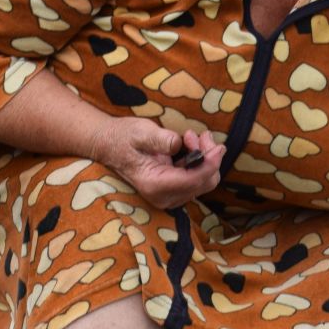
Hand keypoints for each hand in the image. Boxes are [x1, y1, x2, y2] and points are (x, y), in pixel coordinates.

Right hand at [103, 119, 224, 209]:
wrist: (109, 145)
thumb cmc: (123, 137)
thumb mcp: (140, 132)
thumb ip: (161, 139)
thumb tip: (179, 143)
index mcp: (155, 185)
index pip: (193, 180)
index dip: (210, 164)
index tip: (218, 146)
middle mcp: (164, 196)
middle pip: (204, 183)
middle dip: (209, 158)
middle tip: (199, 135)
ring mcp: (170, 196)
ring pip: (204, 182)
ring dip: (206, 158)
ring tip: (191, 137)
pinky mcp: (174, 190)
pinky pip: (197, 179)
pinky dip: (200, 162)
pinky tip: (190, 145)